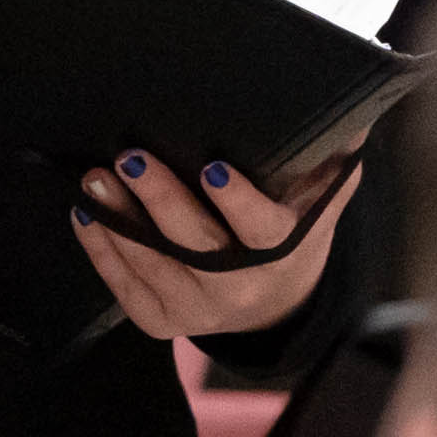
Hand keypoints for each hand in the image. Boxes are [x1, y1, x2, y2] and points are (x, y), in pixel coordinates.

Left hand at [73, 146, 355, 339]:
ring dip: (119, 222)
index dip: (238, 202)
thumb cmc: (293, 236)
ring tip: (96, 180)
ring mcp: (198, 310)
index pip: (262, 230)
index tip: (213, 167)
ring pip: (153, 267)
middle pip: (195, 246)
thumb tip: (351, 115)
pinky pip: (125, 288)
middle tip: (130, 159)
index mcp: (282, 254)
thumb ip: (330, 164)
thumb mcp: (319, 204)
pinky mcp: (163, 321)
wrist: (274, 304)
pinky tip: (85, 215)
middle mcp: (240, 289)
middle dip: (160, 201)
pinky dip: (101, 250)